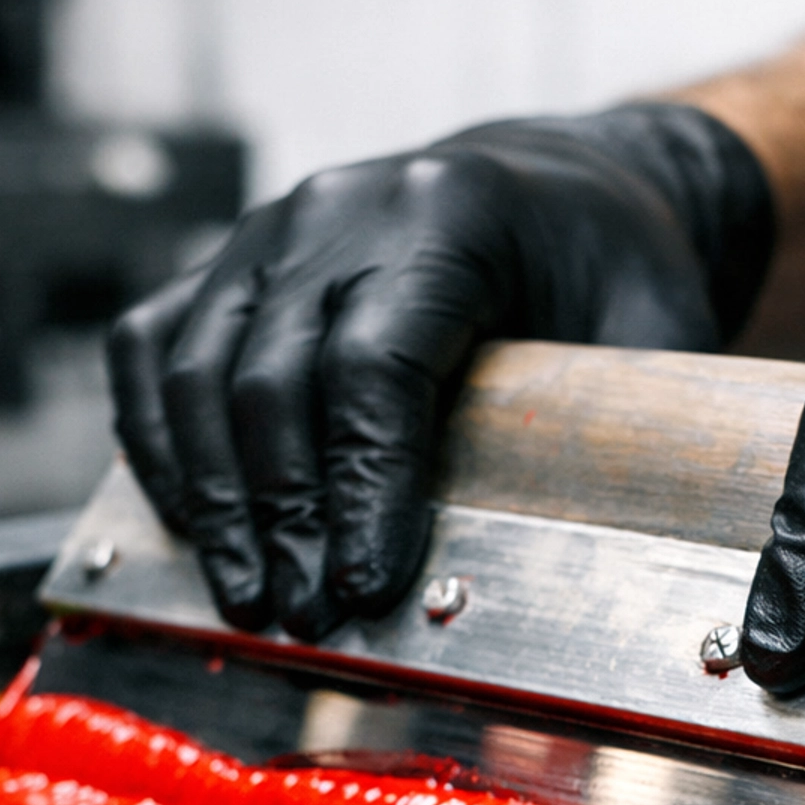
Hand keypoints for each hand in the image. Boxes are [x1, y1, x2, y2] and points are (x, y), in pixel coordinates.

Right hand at [107, 105, 771, 636]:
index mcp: (447, 215)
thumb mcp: (652, 327)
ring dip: (212, 501)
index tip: (366, 585)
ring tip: (244, 598)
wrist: (552, 186)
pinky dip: (157, 444)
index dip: (363, 488)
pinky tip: (188, 525)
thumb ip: (623, 423)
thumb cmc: (604, 269)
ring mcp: (266, 231)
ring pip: (195, 369)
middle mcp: (337, 209)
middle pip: (272, 378)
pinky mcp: (223, 264)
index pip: (375, 365)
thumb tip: (605, 557)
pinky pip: (153, 349)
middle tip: (301, 617)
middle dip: (282, 519)